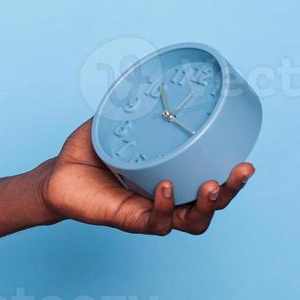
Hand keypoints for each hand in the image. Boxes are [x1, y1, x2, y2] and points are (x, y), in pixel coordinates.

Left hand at [38, 119, 253, 235]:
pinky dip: (164, 206)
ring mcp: (149, 212)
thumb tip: (145, 79)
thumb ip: (130, 106)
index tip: (245, 159)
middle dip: (231, 190)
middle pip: (210, 205)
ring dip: (207, 205)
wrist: (55, 176)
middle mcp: (166, 200)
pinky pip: (154, 221)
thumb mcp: (113, 124)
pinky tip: (165, 187)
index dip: (231, 176)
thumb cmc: (87, 153)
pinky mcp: (128, 220)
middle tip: (242, 170)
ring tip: (211, 185)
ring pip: (191, 220)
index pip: (210, 182)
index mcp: (171, 178)